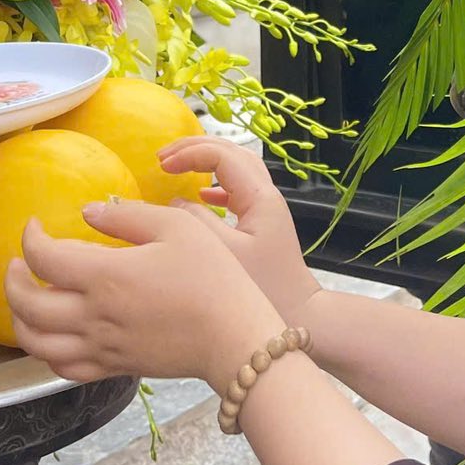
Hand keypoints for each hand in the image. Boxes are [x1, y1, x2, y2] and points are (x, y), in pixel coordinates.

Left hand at [6, 197, 282, 393]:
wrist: (233, 337)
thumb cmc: (211, 277)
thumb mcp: (176, 226)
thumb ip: (128, 216)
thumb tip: (90, 212)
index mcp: (105, 276)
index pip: (44, 258)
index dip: (30, 238)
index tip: (35, 225)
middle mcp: (94, 316)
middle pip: (27, 305)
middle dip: (12, 281)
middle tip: (17, 262)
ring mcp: (102, 347)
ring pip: (36, 344)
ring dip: (20, 320)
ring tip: (26, 299)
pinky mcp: (114, 367)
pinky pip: (63, 369)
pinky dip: (45, 354)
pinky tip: (53, 336)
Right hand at [159, 137, 322, 326]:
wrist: (301, 316)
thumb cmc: (264, 288)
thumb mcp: (225, 254)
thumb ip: (197, 221)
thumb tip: (174, 201)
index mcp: (260, 197)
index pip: (222, 155)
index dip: (190, 154)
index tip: (162, 167)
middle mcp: (266, 195)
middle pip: (231, 152)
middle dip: (195, 148)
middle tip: (162, 156)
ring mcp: (265, 208)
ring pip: (234, 168)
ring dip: (205, 161)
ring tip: (176, 165)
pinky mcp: (261, 223)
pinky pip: (236, 189)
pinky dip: (214, 183)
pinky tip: (199, 194)